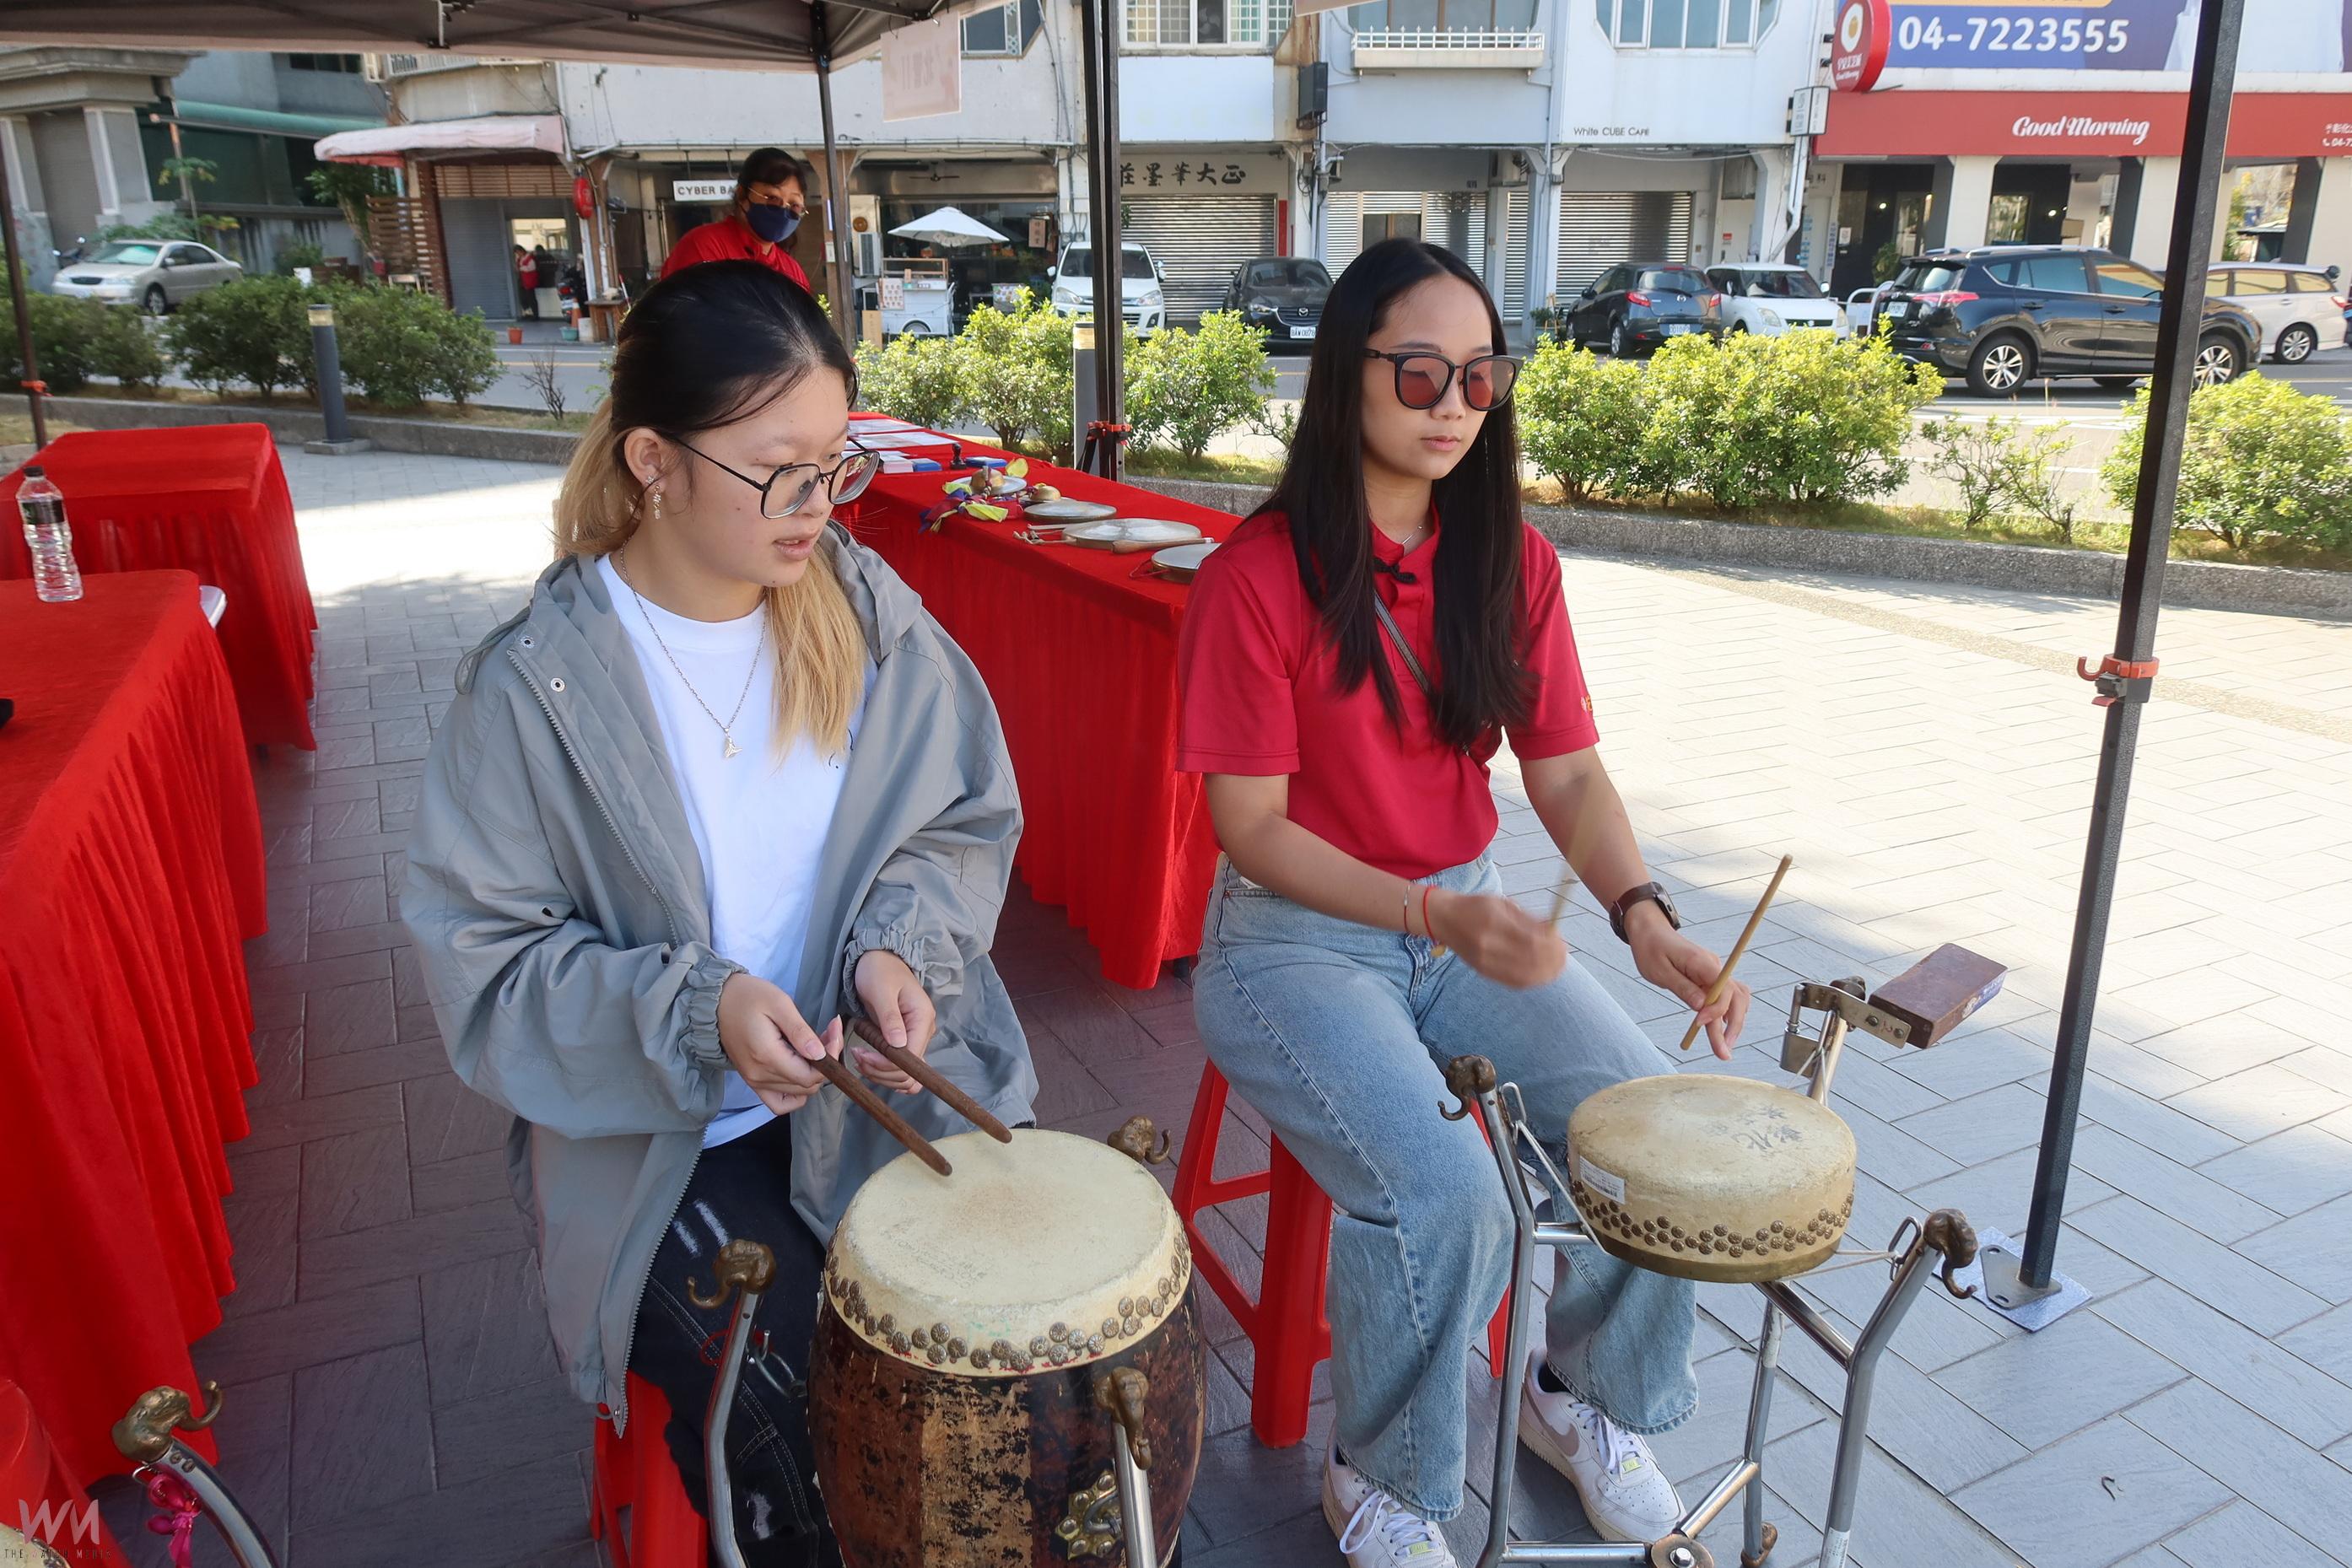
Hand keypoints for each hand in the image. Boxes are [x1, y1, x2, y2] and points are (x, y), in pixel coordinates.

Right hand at [716, 973, 842, 1114]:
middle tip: (826, 1033)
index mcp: (767, 1056)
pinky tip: (801, 1070)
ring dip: (814, 1073)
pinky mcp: (753, 1082)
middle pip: (808, 1085)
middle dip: (826, 1062)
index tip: (833, 1031)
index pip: (811, 1075)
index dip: (830, 1058)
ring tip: (814, 1045)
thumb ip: (800, 1031)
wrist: (717, 1002)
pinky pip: (779, 1103)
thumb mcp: (779, 1003)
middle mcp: (760, 1076)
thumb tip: (820, 1055)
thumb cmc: (748, 996)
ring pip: (798, 1093)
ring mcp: (755, 1082)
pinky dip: (795, 1093)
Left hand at [850, 949, 936, 1094]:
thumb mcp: (881, 991)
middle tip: (855, 1056)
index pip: (910, 1058)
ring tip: (857, 1057)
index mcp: (922, 1019)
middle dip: (880, 1071)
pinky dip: (885, 1072)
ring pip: (904, 1074)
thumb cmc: (879, 970)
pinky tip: (870, 1064)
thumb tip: (898, 1045)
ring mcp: (915, 1038)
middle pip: (908, 1072)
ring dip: (879, 1074)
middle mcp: (923, 1032)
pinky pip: (900, 1067)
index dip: (885, 1064)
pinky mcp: (904, 1041)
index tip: (860, 1054)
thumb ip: (890, 1018)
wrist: (878, 959)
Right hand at [1427, 889, 1568, 990]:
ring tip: (1557, 967)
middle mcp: (1488, 944)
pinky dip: (1531, 981)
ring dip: (1546, 973)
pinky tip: (1541, 975)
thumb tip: (1553, 931)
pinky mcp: (1482, 971)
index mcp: (1495, 921)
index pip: (1532, 940)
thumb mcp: (1503, 903)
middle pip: (1530, 960)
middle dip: (1552, 959)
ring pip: (1524, 976)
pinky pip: (1512, 982)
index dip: (1552, 944)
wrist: (1444, 918)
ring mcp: (1484, 961)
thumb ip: (1528, 919)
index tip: (1562, 941)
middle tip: (1563, 955)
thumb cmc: (1476, 907)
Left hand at [1627, 905, 1748, 1059]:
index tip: (1698, 1024)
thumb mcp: (1660, 971)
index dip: (1715, 1010)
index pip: (1724, 989)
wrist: (1649, 931)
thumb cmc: (1651, 948)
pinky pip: (1726, 997)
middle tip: (1724, 1052)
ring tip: (1724, 1046)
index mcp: (1703, 962)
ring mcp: (1715, 972)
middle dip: (1733, 1026)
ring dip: (1734, 1023)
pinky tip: (1720, 1030)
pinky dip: (1727, 1014)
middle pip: (1737, 998)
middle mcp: (1715, 967)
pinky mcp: (1710, 978)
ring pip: (1736, 999)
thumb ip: (1682, 988)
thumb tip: (1701, 1007)